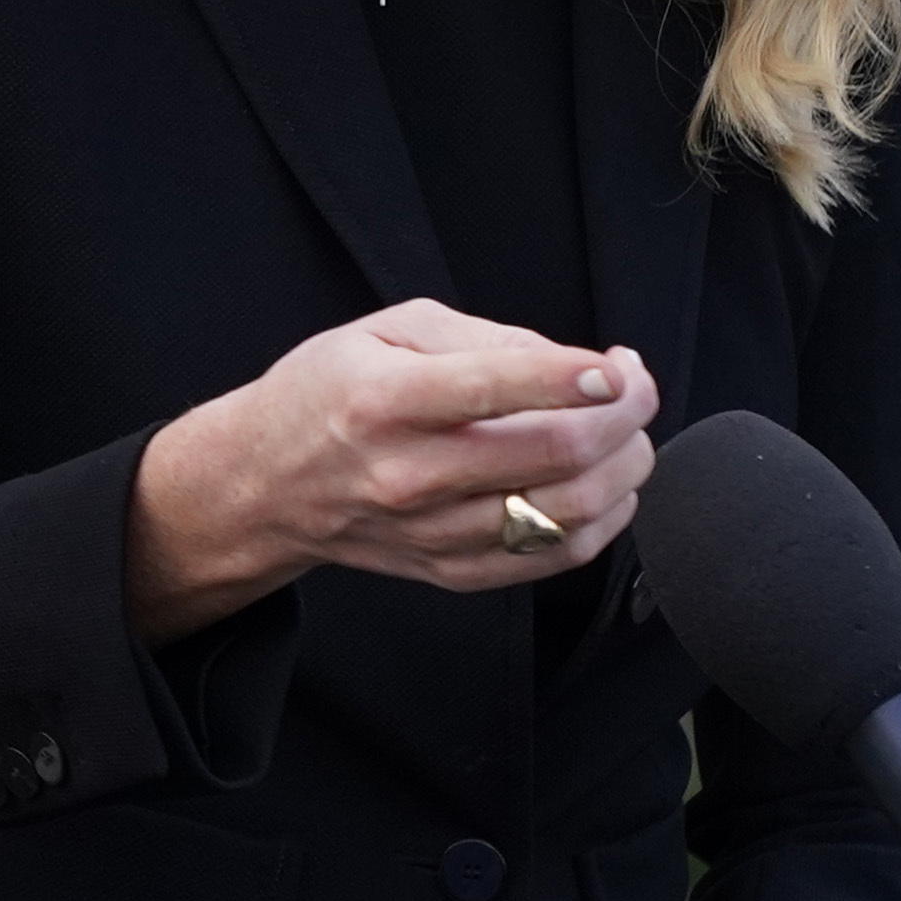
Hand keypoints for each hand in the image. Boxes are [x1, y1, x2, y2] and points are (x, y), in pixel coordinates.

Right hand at [125, 298, 658, 641]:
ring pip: (567, 511)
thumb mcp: (386, 329)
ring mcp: (432, 532)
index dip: (577, 376)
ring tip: (626, 432)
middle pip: (554, 454)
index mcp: (387, 400)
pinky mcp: (452, 571)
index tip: (618, 364)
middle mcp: (410, 473)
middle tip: (635, 386)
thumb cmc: (328, 392)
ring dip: (623, 467)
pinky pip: (553, 557)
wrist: (265, 485)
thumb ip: (483, 338)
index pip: (498, 387)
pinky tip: (607, 485)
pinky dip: (603, 521)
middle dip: (624, 415)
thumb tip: (573, 364)